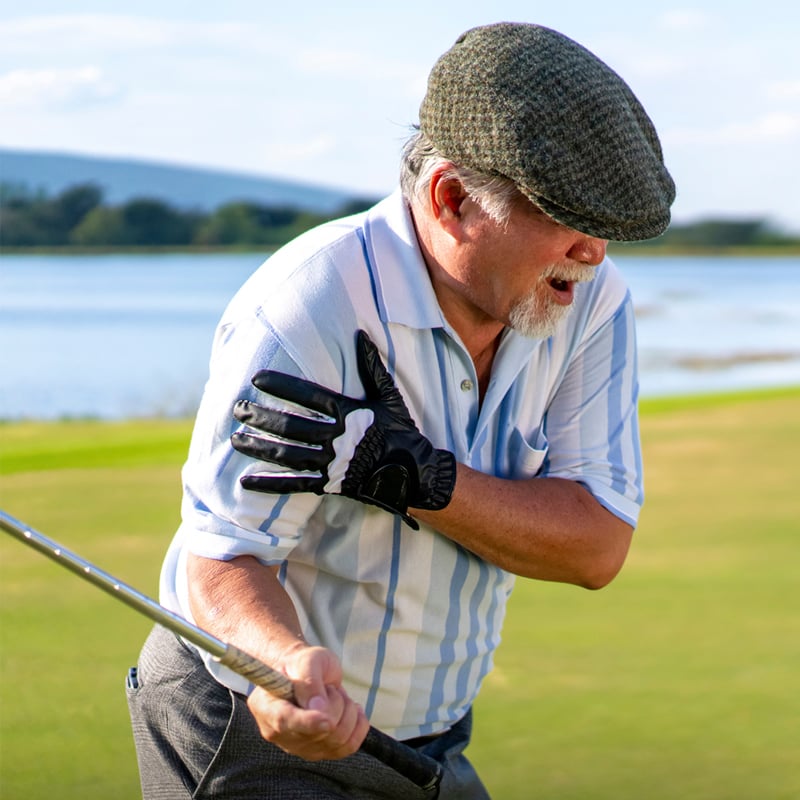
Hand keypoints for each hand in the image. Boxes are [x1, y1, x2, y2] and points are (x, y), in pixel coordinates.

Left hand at [231, 330, 455, 528]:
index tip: (257, 379)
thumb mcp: (389, 397)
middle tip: (238, 409)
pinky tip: (246, 482)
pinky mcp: (330, 484)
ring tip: (236, 439)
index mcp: (349, 414)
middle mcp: (337, 438)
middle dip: (262, 417)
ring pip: (288, 454)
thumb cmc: (402, 431)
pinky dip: (271, 484)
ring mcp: (332, 463)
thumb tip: (361, 335)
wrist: (414, 472)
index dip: (282, 386)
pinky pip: (295, 485)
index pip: (309, 396)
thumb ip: (372, 367)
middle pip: (291, 426)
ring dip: (260, 447)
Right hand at [247, 645, 368, 760]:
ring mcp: (298, 746)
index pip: (284, 722)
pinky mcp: (319, 752)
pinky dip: (358, 725)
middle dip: (335, 703)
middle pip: (318, 732)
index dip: (307, 723)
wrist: (307, 672)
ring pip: (337, 739)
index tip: (328, 720)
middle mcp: (278, 733)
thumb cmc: (302, 663)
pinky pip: (349, 746)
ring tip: (336, 695)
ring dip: (346, 710)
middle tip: (328, 687)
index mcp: (266, 706)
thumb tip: (318, 709)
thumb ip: (309, 681)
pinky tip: (352, 709)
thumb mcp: (306, 660)